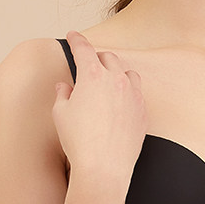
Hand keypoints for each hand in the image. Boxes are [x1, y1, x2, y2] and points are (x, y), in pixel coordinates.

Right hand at [52, 30, 147, 186]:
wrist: (104, 168)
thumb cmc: (79, 142)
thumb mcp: (61, 114)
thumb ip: (63, 94)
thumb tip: (65, 86)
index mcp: (93, 75)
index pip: (84, 49)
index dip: (76, 39)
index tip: (73, 35)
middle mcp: (116, 80)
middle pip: (108, 57)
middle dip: (97, 57)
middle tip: (88, 62)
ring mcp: (133, 95)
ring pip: (127, 72)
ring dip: (116, 72)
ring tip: (107, 80)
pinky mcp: (143, 111)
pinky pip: (137, 93)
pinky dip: (128, 91)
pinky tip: (120, 100)